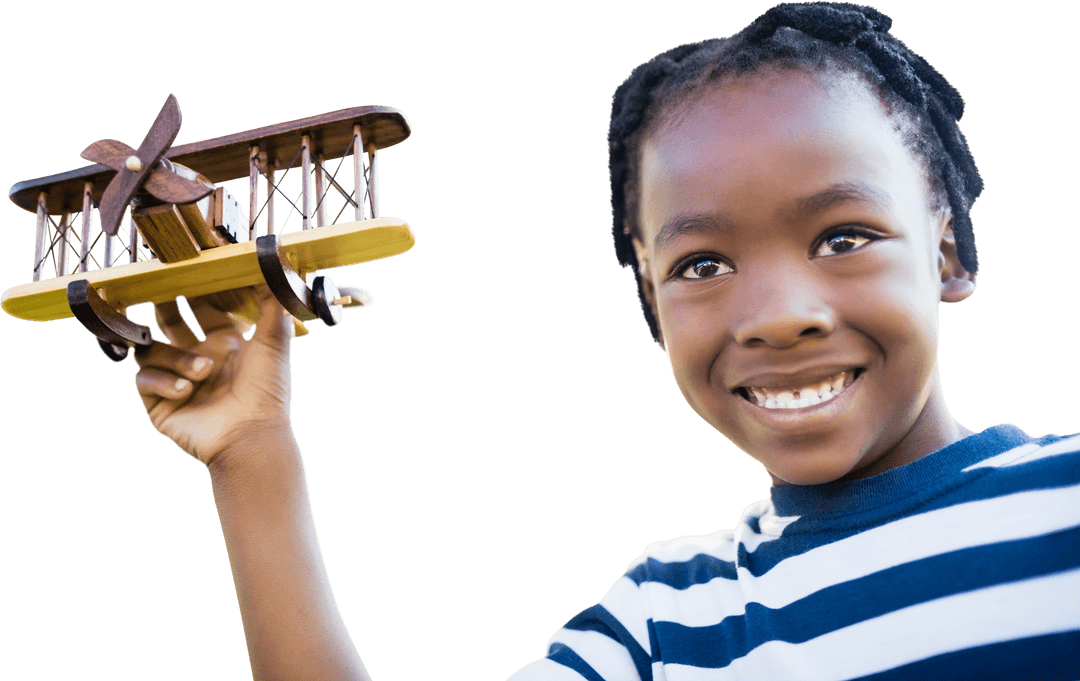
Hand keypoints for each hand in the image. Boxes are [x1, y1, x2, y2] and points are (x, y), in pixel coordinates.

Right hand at [134, 288, 293, 467]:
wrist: (251, 435)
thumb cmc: (267, 392)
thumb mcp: (275, 342)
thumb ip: (271, 305)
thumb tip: (271, 270)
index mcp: (226, 345)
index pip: (204, 309)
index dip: (196, 292)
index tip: (187, 272)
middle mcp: (200, 359)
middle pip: (170, 323)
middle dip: (165, 308)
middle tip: (162, 293)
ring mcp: (178, 380)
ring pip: (154, 350)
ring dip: (178, 358)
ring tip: (203, 372)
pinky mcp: (159, 403)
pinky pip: (144, 378)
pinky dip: (165, 381)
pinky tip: (187, 390)